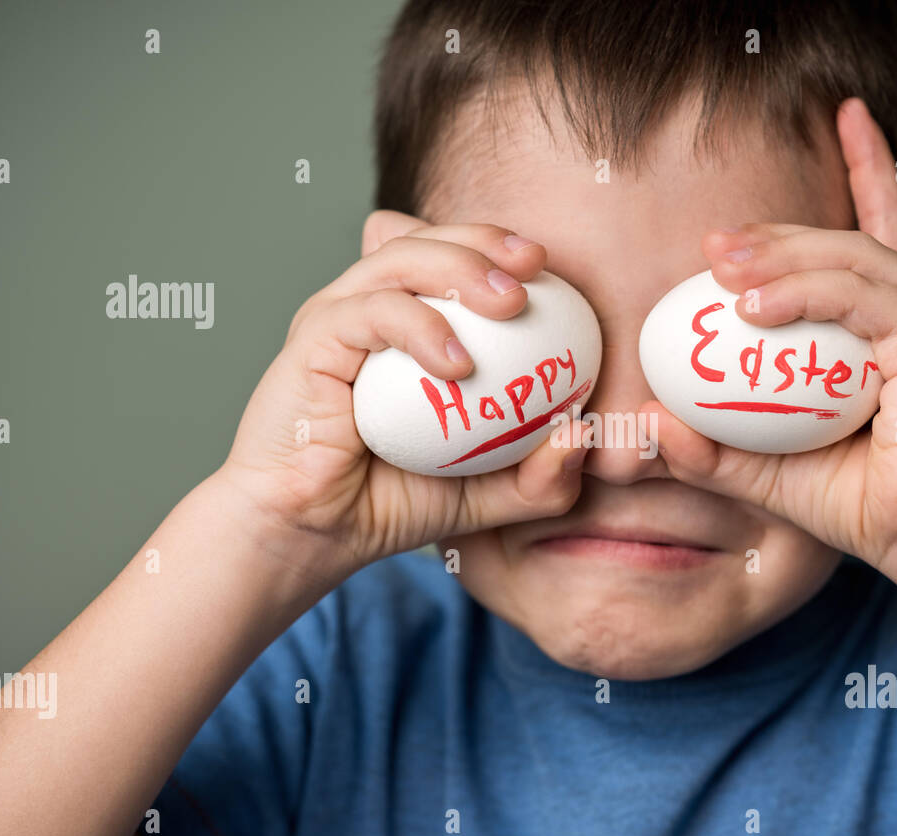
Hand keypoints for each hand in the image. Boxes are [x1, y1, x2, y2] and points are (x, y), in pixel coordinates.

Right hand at [218, 214, 588, 579]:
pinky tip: (458, 364)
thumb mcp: (488, 495)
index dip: (502, 249)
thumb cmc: (390, 504)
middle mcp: (371, 307)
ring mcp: (339, 316)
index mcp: (410, 324)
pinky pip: (373, 311)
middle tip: (537, 270)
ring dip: (462, 268)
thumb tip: (584, 434)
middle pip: (431, 239)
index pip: (455, 258)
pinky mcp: (313, 339)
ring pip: (401, 258)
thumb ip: (540, 477)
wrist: (312, 534)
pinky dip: (421, 327)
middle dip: (488, 240)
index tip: (554, 273)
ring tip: (512, 304)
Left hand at [644, 98, 896, 600]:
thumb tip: (649, 425)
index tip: (833, 127)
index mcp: (891, 326)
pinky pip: (860, 294)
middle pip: (842, 242)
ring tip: (721, 266)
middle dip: (776, 233)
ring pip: (849, 258)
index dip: (858, 172)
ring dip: (781, 255)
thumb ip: (713, 448)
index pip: (869, 235)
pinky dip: (806, 291)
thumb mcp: (770, 471)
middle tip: (714, 243)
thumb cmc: (866, 505)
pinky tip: (754, 306)